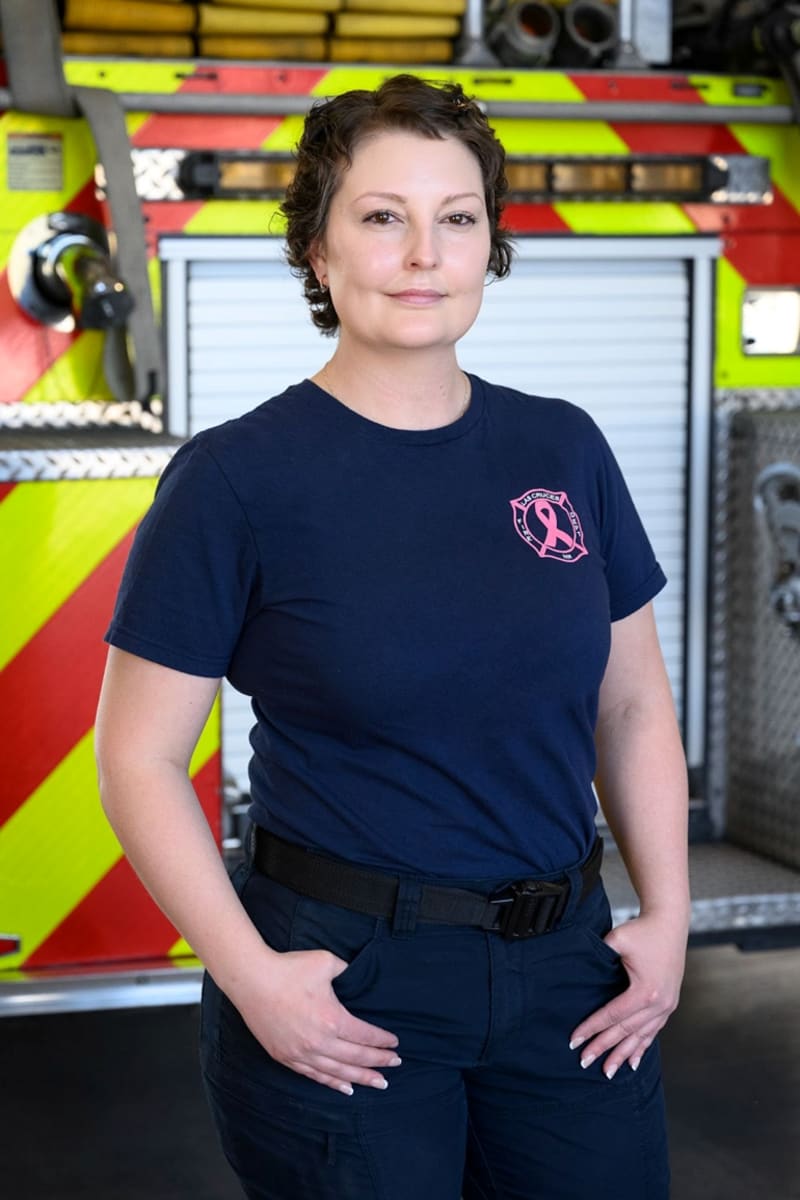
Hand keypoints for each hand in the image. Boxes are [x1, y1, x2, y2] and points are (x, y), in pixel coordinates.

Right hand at [231, 946, 400, 1095]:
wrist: (251, 979)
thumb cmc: (289, 969)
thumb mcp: (326, 962)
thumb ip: (347, 972)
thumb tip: (357, 977)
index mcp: (332, 1019)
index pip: (365, 1035)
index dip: (382, 1041)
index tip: (395, 1044)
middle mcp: (319, 1042)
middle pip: (356, 1057)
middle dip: (378, 1062)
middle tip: (395, 1065)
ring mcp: (301, 1053)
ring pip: (337, 1072)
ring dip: (360, 1078)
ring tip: (378, 1083)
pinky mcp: (286, 1057)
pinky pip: (314, 1075)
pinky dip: (332, 1082)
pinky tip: (345, 1088)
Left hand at [569, 912, 687, 1079]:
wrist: (669, 923)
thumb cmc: (642, 930)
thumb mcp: (617, 940)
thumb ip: (599, 957)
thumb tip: (577, 973)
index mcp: (646, 991)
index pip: (613, 1016)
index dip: (592, 1029)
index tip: (574, 1040)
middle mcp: (659, 1004)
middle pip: (625, 1032)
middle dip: (603, 1048)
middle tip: (584, 1061)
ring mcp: (667, 1006)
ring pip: (641, 1037)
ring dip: (623, 1055)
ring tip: (608, 1072)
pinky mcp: (669, 1004)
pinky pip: (654, 1031)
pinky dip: (642, 1047)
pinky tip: (633, 1063)